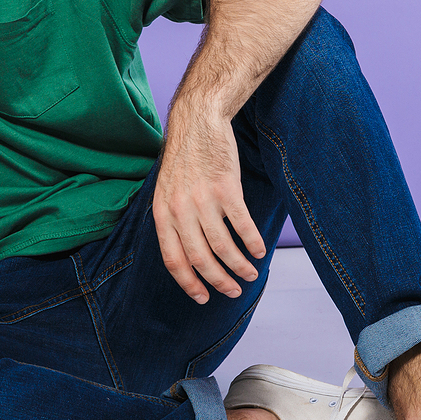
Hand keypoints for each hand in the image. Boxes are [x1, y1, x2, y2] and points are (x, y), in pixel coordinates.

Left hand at [152, 108, 265, 303]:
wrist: (198, 121)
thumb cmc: (184, 158)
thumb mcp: (166, 190)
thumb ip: (172, 219)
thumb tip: (186, 255)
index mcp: (162, 213)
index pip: (173, 259)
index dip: (188, 283)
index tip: (202, 298)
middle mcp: (180, 210)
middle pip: (200, 258)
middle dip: (218, 281)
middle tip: (233, 291)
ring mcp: (203, 200)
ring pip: (223, 246)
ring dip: (239, 266)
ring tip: (251, 274)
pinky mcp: (226, 188)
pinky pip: (242, 225)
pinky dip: (252, 242)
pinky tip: (259, 251)